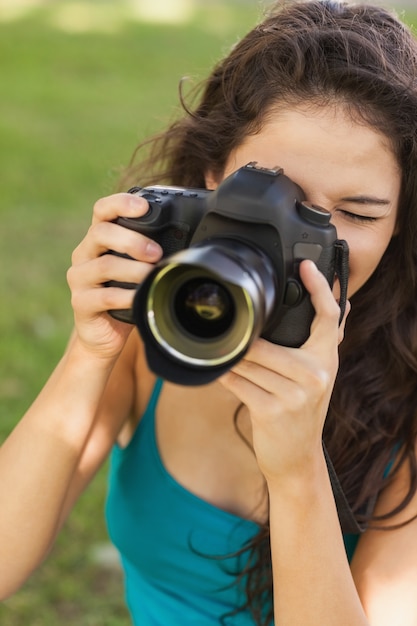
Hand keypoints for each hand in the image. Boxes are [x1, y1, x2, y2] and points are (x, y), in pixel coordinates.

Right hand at [66, 192, 162, 359]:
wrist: (104, 333)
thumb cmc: (125, 295)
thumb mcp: (138, 269)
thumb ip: (151, 254)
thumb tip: (190, 244)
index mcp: (99, 240)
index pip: (102, 210)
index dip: (120, 203)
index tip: (143, 206)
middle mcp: (85, 254)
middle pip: (101, 233)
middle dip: (132, 240)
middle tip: (156, 252)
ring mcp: (80, 278)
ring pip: (104, 265)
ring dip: (133, 269)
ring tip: (152, 275)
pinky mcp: (81, 302)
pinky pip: (104, 296)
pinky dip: (125, 296)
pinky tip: (139, 297)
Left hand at [220, 260, 349, 483]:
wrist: (297, 459)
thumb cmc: (301, 411)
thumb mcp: (318, 376)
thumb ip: (319, 344)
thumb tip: (340, 307)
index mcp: (328, 360)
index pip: (329, 316)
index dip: (319, 288)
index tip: (305, 264)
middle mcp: (317, 374)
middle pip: (267, 342)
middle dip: (242, 340)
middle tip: (227, 327)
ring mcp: (295, 394)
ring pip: (248, 360)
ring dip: (229, 356)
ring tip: (218, 350)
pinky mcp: (272, 410)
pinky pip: (238, 382)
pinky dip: (223, 374)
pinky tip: (217, 369)